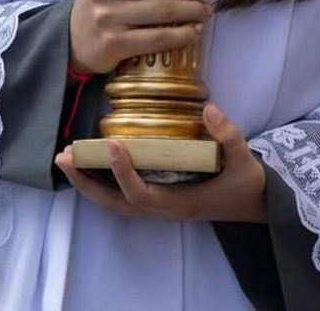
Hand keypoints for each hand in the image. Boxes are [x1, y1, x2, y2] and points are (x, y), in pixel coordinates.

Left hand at [54, 103, 265, 223]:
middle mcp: (162, 209)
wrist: (254, 206)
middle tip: (64, 157)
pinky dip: (100, 182)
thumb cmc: (245, 184)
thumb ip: (229, 135)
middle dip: (87, 182)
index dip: (123, 173)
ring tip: (66, 159)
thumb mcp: (244, 161)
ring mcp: (157, 206)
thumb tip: (209, 109)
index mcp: (180, 203)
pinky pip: (120, 195)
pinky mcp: (157, 198)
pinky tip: (88, 163)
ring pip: (113, 201)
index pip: (141, 194)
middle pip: (114, 203)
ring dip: (87, 182)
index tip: (112, 145)